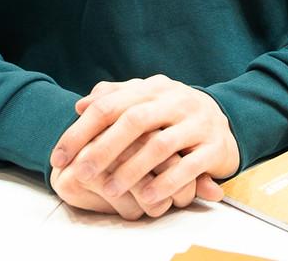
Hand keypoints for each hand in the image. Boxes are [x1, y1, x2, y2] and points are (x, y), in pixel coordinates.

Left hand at [47, 76, 237, 219]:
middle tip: (80, 173)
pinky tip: (147, 198)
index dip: (81, 130)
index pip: (110, 104)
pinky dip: (166, 183)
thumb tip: (81, 106)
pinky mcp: (215, 147)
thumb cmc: (175, 116)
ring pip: (161, 145)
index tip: (59, 156)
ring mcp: (197, 123)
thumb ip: (115, 99)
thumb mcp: (148, 100)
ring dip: (132, 170)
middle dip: (103, 149)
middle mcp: (176, 100)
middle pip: (134, 120)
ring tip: (110, 190)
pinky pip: (189, 166)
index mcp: (153, 88)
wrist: (228, 122)